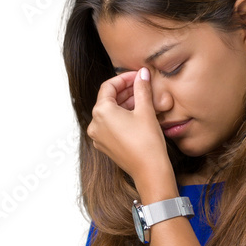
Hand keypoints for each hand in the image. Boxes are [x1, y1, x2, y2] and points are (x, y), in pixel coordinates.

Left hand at [86, 68, 175, 194]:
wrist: (150, 172)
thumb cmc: (147, 143)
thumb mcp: (146, 110)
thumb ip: (142, 88)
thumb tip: (142, 73)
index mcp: (101, 112)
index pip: (109, 86)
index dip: (124, 78)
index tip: (137, 76)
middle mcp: (95, 124)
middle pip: (108, 100)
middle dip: (125, 92)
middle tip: (141, 86)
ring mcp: (98, 137)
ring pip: (109, 113)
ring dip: (124, 104)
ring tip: (141, 101)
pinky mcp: (105, 146)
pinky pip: (110, 126)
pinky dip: (121, 118)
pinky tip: (136, 116)